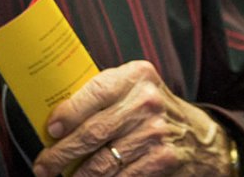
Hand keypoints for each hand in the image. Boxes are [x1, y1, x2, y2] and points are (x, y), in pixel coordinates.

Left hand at [33, 60, 235, 176]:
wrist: (200, 136)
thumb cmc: (154, 112)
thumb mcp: (136, 90)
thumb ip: (104, 95)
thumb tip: (55, 117)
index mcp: (137, 76)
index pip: (95, 92)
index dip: (68, 113)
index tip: (50, 130)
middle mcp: (147, 102)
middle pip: (92, 132)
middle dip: (60, 154)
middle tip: (44, 165)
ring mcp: (155, 132)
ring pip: (102, 161)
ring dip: (76, 175)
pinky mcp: (161, 159)